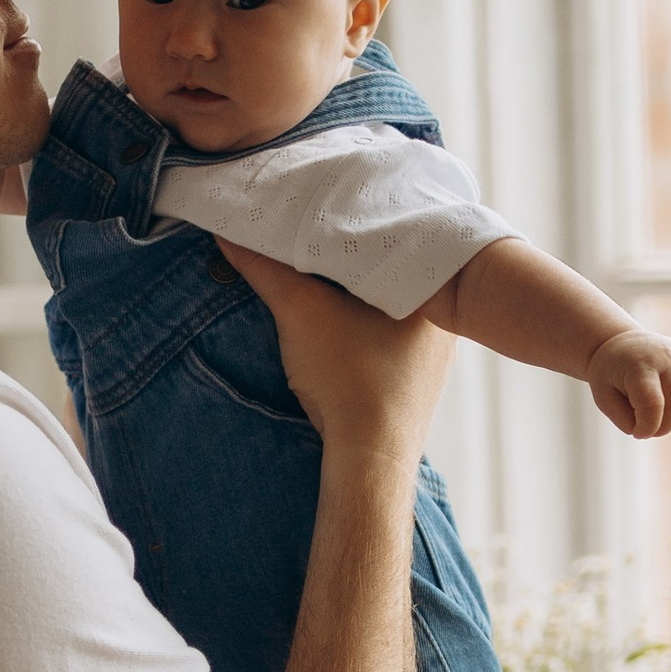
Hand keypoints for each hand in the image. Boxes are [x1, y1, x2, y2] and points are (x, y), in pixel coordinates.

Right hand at [219, 241, 452, 467]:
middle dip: (355, 260)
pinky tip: (341, 326)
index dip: (360, 224)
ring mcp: (432, 358)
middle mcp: (443, 324)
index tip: (332, 210)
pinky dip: (365, 328)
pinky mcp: (415, 384)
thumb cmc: (351, 382)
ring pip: (389, 309)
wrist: (369, 461)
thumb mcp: (300, 313)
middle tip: (323, 237)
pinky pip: (389, 339)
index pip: (394, 241)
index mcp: (432, 293)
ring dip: (359, 297)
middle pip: (390, 275)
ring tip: (326, 275)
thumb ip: (265, 268)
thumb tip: (227, 233)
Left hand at [586, 323, 670, 438]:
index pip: (653, 405)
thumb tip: (649, 431)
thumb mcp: (604, 398)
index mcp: (640, 365)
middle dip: (663, 427)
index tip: (637, 433)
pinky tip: (669, 402)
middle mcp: (666, 357)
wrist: (620, 342)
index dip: (648, 428)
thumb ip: (624, 419)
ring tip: (657, 412)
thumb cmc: (610, 374)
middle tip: (647, 430)